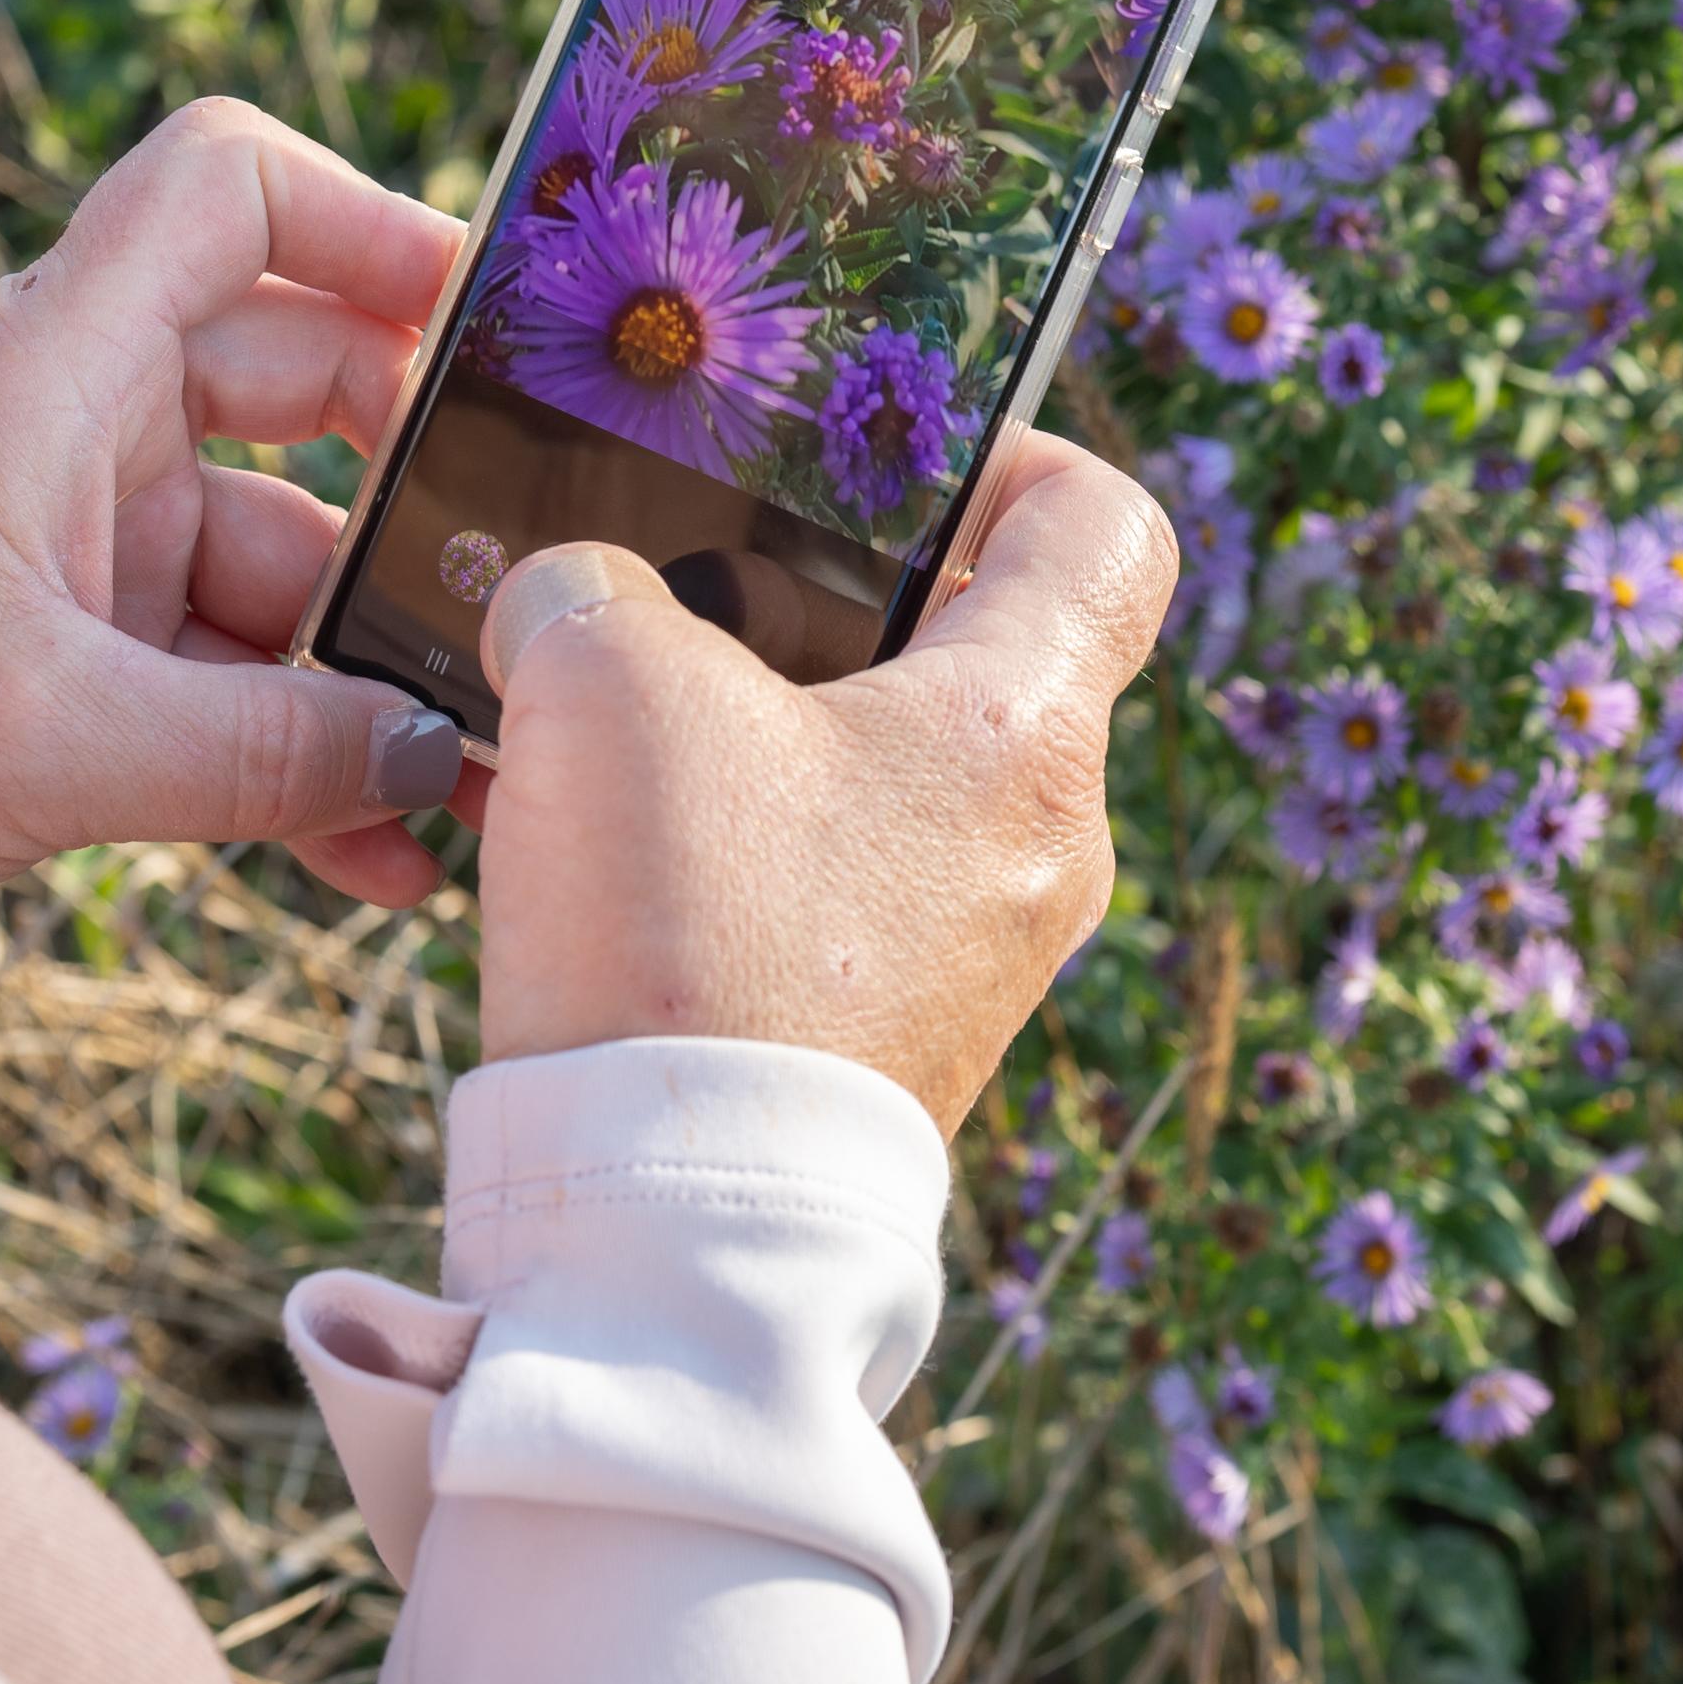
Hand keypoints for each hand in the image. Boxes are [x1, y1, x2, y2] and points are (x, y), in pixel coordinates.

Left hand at [0, 102, 482, 938]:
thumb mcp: (55, 746)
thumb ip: (271, 754)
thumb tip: (448, 760)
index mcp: (58, 367)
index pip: (228, 189)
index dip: (367, 217)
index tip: (481, 327)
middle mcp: (84, 420)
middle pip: (310, 383)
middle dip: (423, 499)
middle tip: (527, 595)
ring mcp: (89, 530)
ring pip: (289, 560)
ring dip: (375, 674)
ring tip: (475, 789)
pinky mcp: (81, 637)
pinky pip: (235, 668)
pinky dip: (305, 744)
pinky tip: (379, 849)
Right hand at [471, 434, 1176, 1136]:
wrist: (673, 1232)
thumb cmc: (685, 932)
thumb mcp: (605, 685)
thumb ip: (590, 592)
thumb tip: (575, 600)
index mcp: (1028, 728)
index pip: (1107, 527)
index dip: (1013, 451)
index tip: (893, 450)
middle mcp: (1043, 845)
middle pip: (976, 655)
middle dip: (832, 604)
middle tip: (700, 582)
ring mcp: (979, 956)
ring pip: (890, 781)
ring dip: (763, 736)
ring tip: (621, 723)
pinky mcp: (894, 1042)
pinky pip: (838, 895)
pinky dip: (741, 851)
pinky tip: (613, 849)